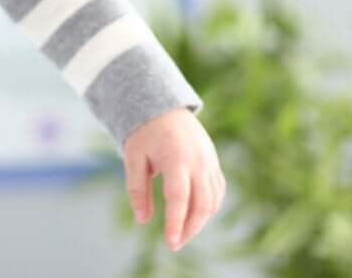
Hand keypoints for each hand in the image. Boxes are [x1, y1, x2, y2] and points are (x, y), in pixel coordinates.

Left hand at [123, 107, 224, 250]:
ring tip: (182, 233)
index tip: (171, 243)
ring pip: (213, 200)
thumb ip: (137, 189)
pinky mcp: (214, 163)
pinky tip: (195, 217)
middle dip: (190, 228)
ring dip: (200, 221)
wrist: (165, 108)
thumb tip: (142, 220)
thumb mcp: (133, 158)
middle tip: (175, 244)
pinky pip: (218, 191)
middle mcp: (198, 161)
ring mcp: (210, 162)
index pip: (179, 197)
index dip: (176, 222)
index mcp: (176, 157)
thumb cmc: (145, 133)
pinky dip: (209, 208)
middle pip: (201, 203)